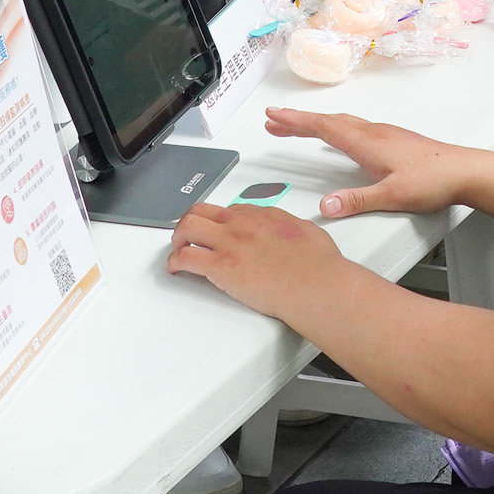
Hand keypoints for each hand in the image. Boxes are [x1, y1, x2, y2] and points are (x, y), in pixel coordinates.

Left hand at [163, 201, 348, 319]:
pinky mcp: (220, 266)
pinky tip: (175, 268)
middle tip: (188, 234)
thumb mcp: (309, 233)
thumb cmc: (318, 265)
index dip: (221, 221)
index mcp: (264, 215)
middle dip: (191, 221)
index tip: (219, 230)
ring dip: (179, 237)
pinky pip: (186, 257)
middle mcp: (243, 224)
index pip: (231, 210)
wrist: (315, 284)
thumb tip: (292, 234)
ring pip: (188, 227)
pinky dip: (175, 262)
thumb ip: (292, 229)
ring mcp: (229, 243)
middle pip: (203, 210)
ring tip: (178, 249)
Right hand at [264, 109, 476, 218]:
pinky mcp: (393, 140)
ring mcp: (384, 134)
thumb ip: (357, 201)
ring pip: (342, 123)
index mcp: (367, 142)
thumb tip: (326, 206)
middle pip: (328, 122)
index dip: (296, 122)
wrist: (464, 171)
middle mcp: (373, 132)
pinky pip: (354, 127)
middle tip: (274, 122)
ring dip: (317, 124)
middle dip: (299, 121)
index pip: (323, 127)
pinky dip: (336, 128)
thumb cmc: (433, 181)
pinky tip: (339, 137)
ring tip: (298, 127)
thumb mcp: (392, 196)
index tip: (273, 116)